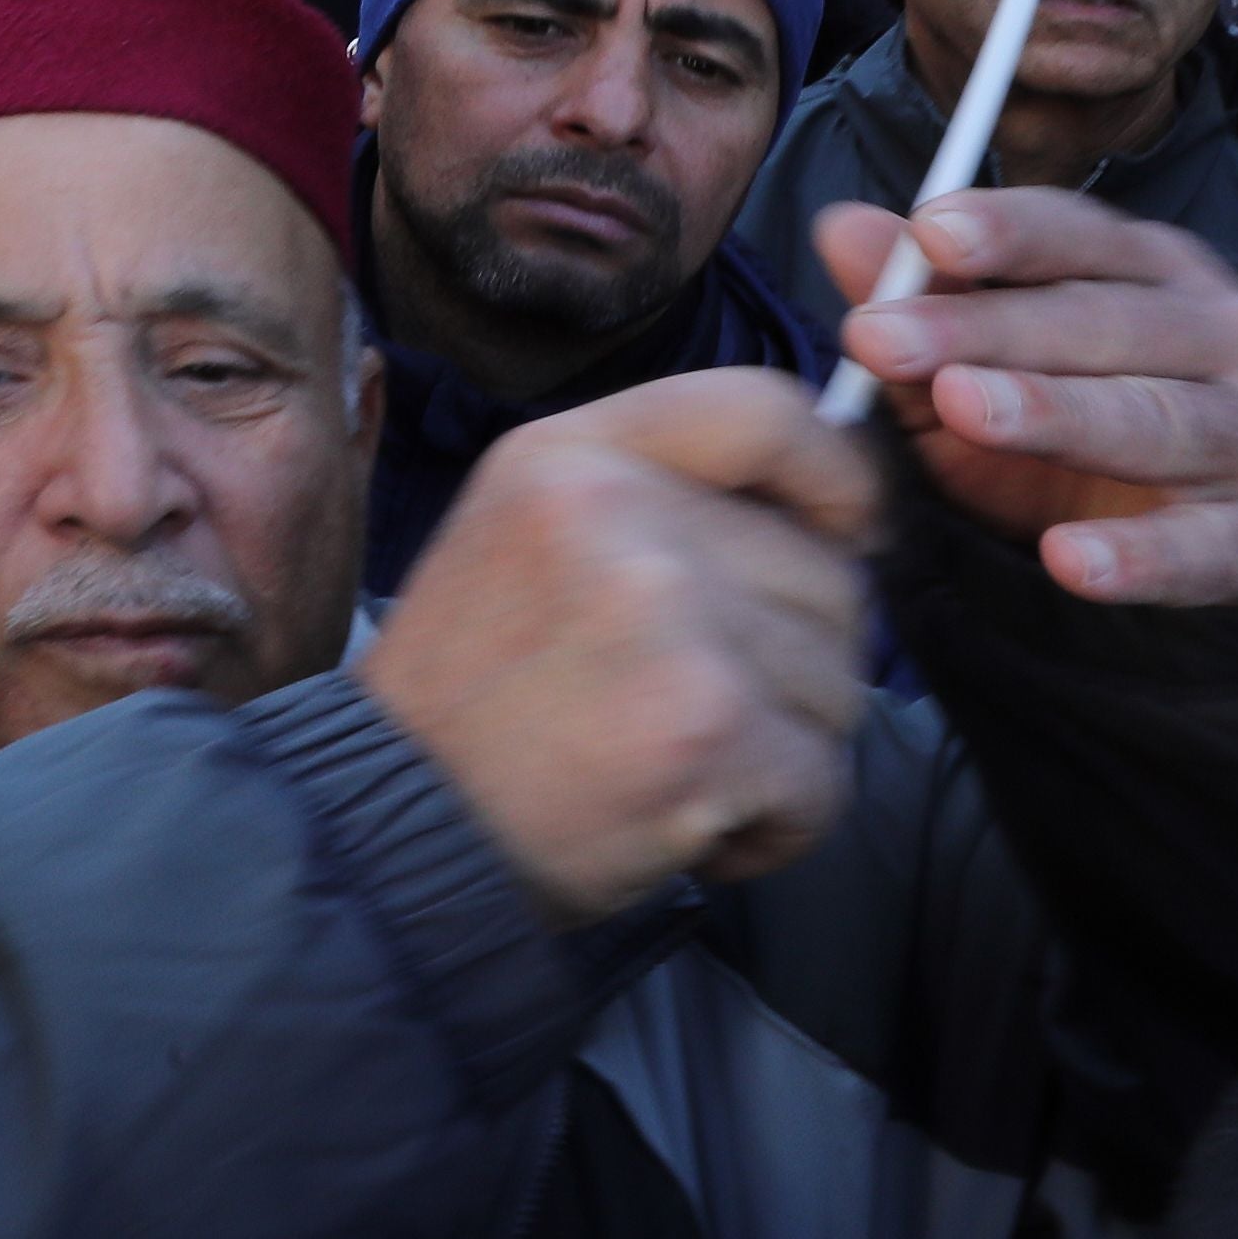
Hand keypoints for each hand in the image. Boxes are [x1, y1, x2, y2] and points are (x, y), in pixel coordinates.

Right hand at [363, 373, 882, 922]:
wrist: (391, 825)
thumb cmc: (471, 699)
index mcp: (570, 455)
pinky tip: (690, 827)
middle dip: (792, 663)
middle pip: (828, 576)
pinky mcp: (707, 723)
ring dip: (784, 749)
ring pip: (838, 684)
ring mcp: (669, 613)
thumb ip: (653, 499)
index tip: (846, 536)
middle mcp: (619, 512)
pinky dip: (777, 825)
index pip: (766, 411)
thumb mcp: (523, 535)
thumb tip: (836, 520)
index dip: (836, 477)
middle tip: (688, 710)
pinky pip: (823, 779)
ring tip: (676, 768)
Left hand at [812, 191, 1237, 605]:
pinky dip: (1146, 556)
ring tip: (965, 409)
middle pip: (1104, 323)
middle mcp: (1231, 332)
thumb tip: (841, 227)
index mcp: (1159, 271)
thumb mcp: (1004, 358)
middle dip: (988, 328)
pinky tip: (1072, 561)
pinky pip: (1217, 546)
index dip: (1009, 231)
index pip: (1081, 236)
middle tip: (881, 336)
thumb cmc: (1103, 416)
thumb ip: (929, 301)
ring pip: (1158, 418)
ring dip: (1058, 412)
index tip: (931, 233)